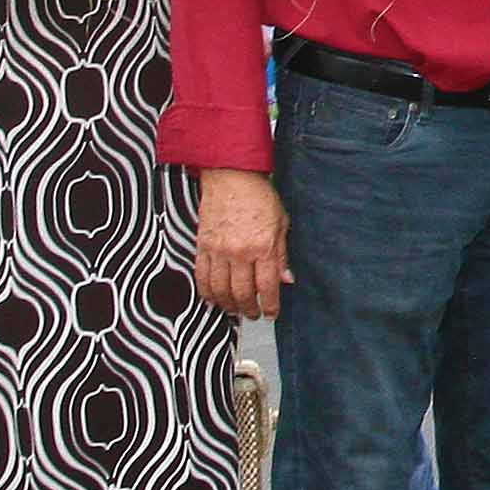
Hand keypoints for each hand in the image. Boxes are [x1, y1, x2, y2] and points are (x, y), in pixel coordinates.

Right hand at [195, 167, 292, 318]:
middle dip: (249, 309)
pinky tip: (213, 299)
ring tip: (234, 310)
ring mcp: (218, 250)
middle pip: (242, 293)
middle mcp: (239, 252)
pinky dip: (207, 292)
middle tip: (252, 314)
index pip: (267, 286)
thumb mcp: (281, 223)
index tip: (271, 313)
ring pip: (220, 290)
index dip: (270, 305)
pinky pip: (202, 276)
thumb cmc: (258, 195)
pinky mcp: (203, 246)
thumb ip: (282, 254)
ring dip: (228, 305)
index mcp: (263, 246)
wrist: (231, 175)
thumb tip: (286, 279)